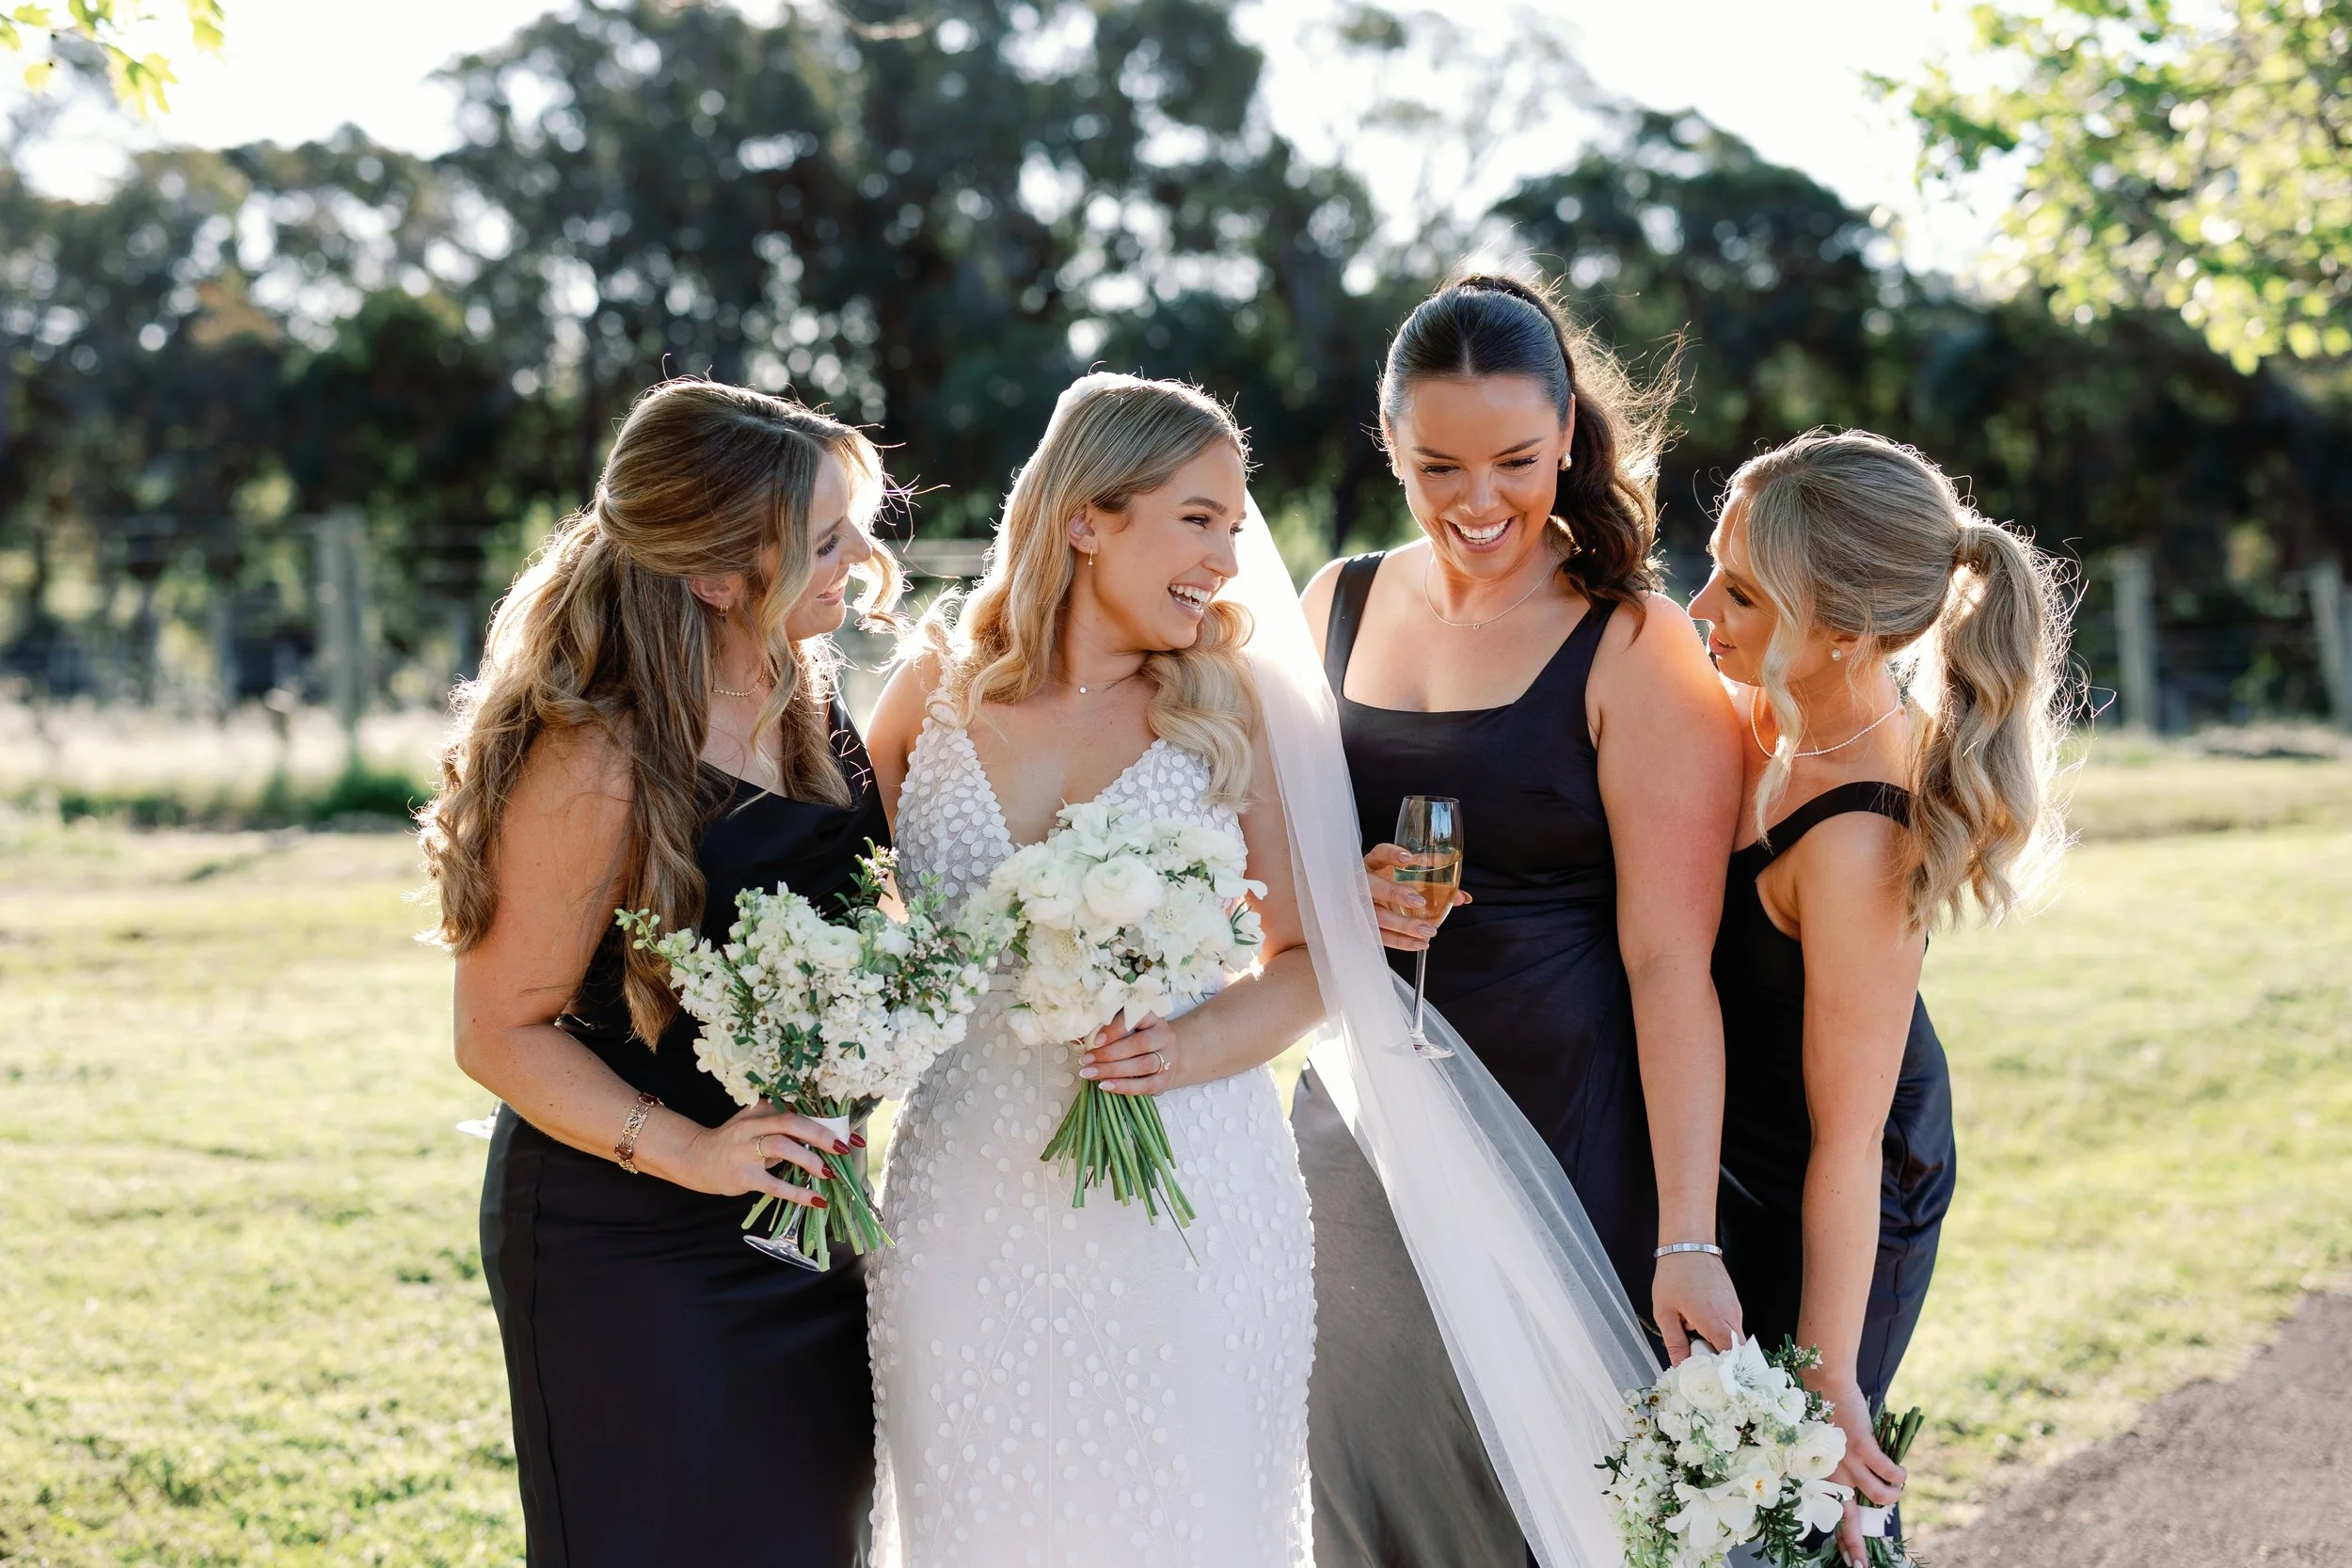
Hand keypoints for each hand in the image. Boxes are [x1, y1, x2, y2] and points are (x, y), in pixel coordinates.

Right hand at [658, 1100, 846, 1208]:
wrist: (696, 1158)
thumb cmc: (735, 1141)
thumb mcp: (756, 1123)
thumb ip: (784, 1123)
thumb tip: (827, 1131)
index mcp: (760, 1110)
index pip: (798, 1111)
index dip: (827, 1121)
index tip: (851, 1134)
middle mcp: (752, 1126)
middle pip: (790, 1122)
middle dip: (821, 1134)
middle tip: (843, 1148)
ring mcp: (745, 1150)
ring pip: (781, 1147)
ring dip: (809, 1159)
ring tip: (829, 1173)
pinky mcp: (743, 1176)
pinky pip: (774, 1184)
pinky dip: (798, 1193)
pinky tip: (817, 1199)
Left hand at [1080, 1013, 1181, 1094]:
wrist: (1167, 1057)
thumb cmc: (1138, 1040)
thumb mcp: (1126, 1030)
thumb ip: (1102, 1031)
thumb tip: (1074, 1037)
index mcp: (1152, 1018)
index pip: (1138, 1017)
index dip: (1116, 1028)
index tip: (1096, 1040)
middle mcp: (1163, 1036)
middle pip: (1140, 1044)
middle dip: (1110, 1053)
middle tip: (1086, 1060)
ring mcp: (1168, 1058)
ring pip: (1144, 1064)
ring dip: (1114, 1070)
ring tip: (1090, 1073)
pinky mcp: (1165, 1080)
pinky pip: (1146, 1085)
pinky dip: (1124, 1087)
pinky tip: (1105, 1086)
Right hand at [1363, 843, 1469, 951]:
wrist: (1366, 902)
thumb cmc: (1392, 886)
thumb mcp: (1408, 879)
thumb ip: (1434, 884)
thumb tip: (1462, 898)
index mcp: (1373, 865)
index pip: (1378, 854)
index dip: (1391, 854)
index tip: (1408, 858)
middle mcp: (1362, 883)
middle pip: (1371, 887)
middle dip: (1394, 893)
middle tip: (1419, 901)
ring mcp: (1359, 906)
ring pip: (1376, 916)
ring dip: (1402, 925)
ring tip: (1428, 930)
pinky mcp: (1362, 926)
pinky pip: (1379, 936)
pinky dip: (1400, 942)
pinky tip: (1419, 944)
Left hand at [1652, 1249, 1742, 1364]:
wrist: (1689, 1245)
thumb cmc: (1673, 1276)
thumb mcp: (1665, 1312)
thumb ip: (1675, 1343)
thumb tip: (1680, 1369)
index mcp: (1714, 1320)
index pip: (1730, 1357)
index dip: (1724, 1373)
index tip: (1711, 1383)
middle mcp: (1731, 1316)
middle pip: (1735, 1352)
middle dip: (1720, 1364)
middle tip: (1700, 1368)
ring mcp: (1736, 1309)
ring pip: (1734, 1341)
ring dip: (1718, 1347)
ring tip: (1696, 1345)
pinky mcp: (1735, 1304)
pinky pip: (1732, 1328)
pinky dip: (1719, 1334)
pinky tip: (1701, 1330)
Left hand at [1808, 1371, 1904, 1565]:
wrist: (1823, 1382)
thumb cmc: (1825, 1413)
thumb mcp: (1826, 1449)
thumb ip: (1840, 1469)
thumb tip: (1862, 1486)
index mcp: (1824, 1476)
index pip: (1833, 1518)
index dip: (1845, 1543)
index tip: (1854, 1564)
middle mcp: (1833, 1473)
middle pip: (1849, 1520)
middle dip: (1859, 1547)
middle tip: (1865, 1566)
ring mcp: (1846, 1460)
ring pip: (1879, 1495)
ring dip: (1893, 1497)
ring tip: (1897, 1490)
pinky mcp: (1861, 1445)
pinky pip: (1887, 1470)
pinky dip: (1898, 1475)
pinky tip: (1900, 1473)